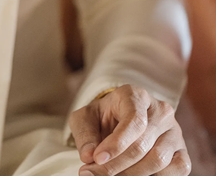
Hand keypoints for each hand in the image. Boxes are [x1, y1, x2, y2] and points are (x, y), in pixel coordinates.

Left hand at [69, 85, 189, 175]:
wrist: (119, 119)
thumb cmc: (102, 117)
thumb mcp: (85, 118)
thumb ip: (85, 135)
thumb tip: (89, 156)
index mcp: (136, 96)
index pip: (134, 121)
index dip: (116, 144)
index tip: (96, 159)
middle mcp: (161, 112)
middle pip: (142, 145)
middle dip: (116, 165)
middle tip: (94, 175)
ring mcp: (175, 133)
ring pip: (158, 160)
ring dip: (131, 174)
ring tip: (109, 176)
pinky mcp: (183, 153)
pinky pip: (176, 171)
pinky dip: (153, 178)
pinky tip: (131, 176)